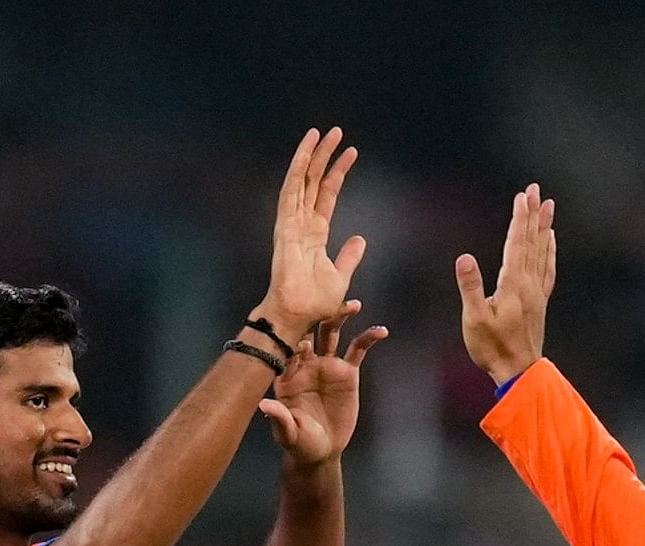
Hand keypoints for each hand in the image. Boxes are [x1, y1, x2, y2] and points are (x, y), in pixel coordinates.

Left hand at [256, 313, 387, 464]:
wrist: (321, 450)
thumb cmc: (299, 442)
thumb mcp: (288, 433)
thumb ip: (279, 418)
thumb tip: (264, 405)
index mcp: (286, 374)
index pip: (288, 351)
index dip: (294, 343)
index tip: (303, 343)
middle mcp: (305, 363)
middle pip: (309, 333)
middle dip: (316, 317)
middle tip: (325, 303)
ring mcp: (326, 365)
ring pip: (332, 334)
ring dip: (340, 317)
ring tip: (353, 305)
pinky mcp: (347, 372)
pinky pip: (358, 350)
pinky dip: (368, 339)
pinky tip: (381, 331)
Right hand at [258, 127, 366, 341]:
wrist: (298, 315)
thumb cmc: (314, 303)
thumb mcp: (340, 276)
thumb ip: (349, 257)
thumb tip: (359, 239)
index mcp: (315, 232)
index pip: (327, 194)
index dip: (338, 172)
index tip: (352, 152)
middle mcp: (302, 222)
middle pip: (314, 180)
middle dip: (324, 155)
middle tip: (336, 131)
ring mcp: (292, 222)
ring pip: (301, 179)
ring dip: (310, 155)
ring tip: (322, 132)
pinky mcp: (285, 225)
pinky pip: (291, 191)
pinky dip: (298, 170)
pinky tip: (305, 151)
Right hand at [453, 182, 556, 386]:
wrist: (518, 372)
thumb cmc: (492, 348)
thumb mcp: (475, 319)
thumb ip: (471, 287)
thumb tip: (464, 258)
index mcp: (513, 285)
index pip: (516, 244)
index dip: (519, 218)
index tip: (522, 196)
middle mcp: (529, 285)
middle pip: (532, 242)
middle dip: (533, 214)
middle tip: (535, 190)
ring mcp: (537, 293)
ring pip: (542, 252)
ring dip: (543, 227)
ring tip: (548, 206)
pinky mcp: (539, 302)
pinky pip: (547, 269)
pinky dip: (549, 251)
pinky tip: (550, 241)